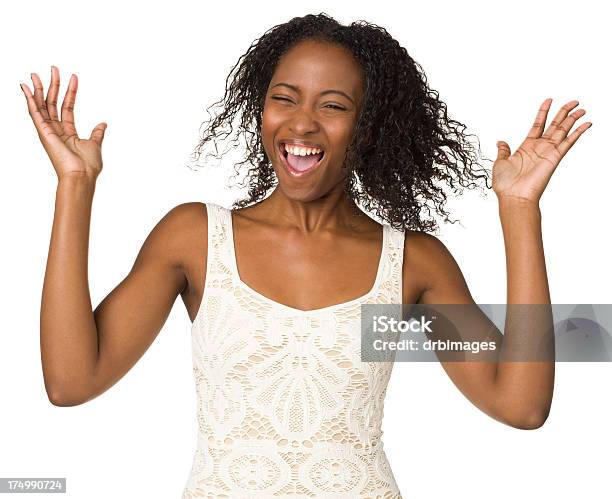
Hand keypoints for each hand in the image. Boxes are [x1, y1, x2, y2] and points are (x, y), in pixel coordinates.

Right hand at [20, 66, 106, 180]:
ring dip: (39, 89)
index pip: (67, 107)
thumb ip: (97, 133)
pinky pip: (34, 113)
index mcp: (67, 133)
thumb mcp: (95, 144)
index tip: (74, 77)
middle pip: (52, 103)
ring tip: (37, 73)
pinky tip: (26, 87)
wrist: (82, 176)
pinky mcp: (43, 133)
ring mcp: (48, 131)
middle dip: (53, 85)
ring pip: (41, 105)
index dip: (70, 92)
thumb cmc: (88, 165)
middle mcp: (55, 131)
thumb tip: (103, 123)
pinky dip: (29, 100)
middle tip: (54, 68)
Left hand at [492, 98, 591, 204]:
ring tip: (582, 109)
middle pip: (554, 125)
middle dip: (564, 113)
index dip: (543, 111)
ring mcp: (548, 152)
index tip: (549, 100)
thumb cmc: (505, 184)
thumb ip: (503, 151)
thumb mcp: (500, 162)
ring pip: (563, 131)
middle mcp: (539, 148)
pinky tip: (586, 124)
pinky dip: (578, 132)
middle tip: (574, 102)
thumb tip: (500, 142)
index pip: (537, 124)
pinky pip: (569, 142)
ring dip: (572, 119)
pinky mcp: (555, 158)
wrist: (513, 197)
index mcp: (526, 147)